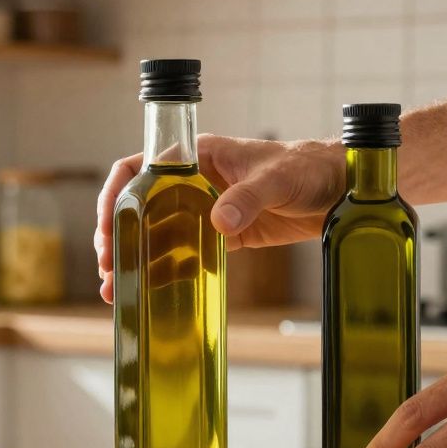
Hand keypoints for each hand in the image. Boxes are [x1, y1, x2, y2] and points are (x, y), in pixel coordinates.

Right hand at [94, 134, 344, 302]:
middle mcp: (194, 182)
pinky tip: (152, 291)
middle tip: (108, 268)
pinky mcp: (225, 236)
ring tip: (116, 290)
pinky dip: (167, 271)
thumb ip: (248, 198)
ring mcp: (207, 209)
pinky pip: (187, 254)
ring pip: (158, 234)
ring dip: (136, 260)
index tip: (106, 227)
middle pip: (140, 207)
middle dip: (118, 237)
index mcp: (197, 156)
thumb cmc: (308, 167)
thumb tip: (218, 222)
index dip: (115, 196)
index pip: (138, 168)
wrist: (340, 188)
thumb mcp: (277, 178)